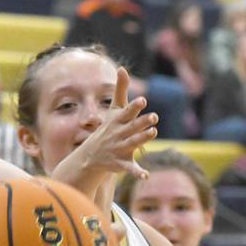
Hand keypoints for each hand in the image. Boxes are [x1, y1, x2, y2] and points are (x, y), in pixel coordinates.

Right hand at [76, 67, 158, 181]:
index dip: (134, 107)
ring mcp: (120, 149)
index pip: (127, 113)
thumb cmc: (107, 129)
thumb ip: (120, 90)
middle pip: (132, 127)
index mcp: (117, 122)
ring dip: (142, 139)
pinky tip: (146, 176)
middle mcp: (119, 135)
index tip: (143, 100)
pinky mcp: (122, 163)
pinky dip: (138, 173)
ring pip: (133, 144)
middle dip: (141, 122)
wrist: (91, 156)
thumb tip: (122, 68)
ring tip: (153, 132)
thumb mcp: (113, 110)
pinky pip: (131, 169)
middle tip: (154, 116)